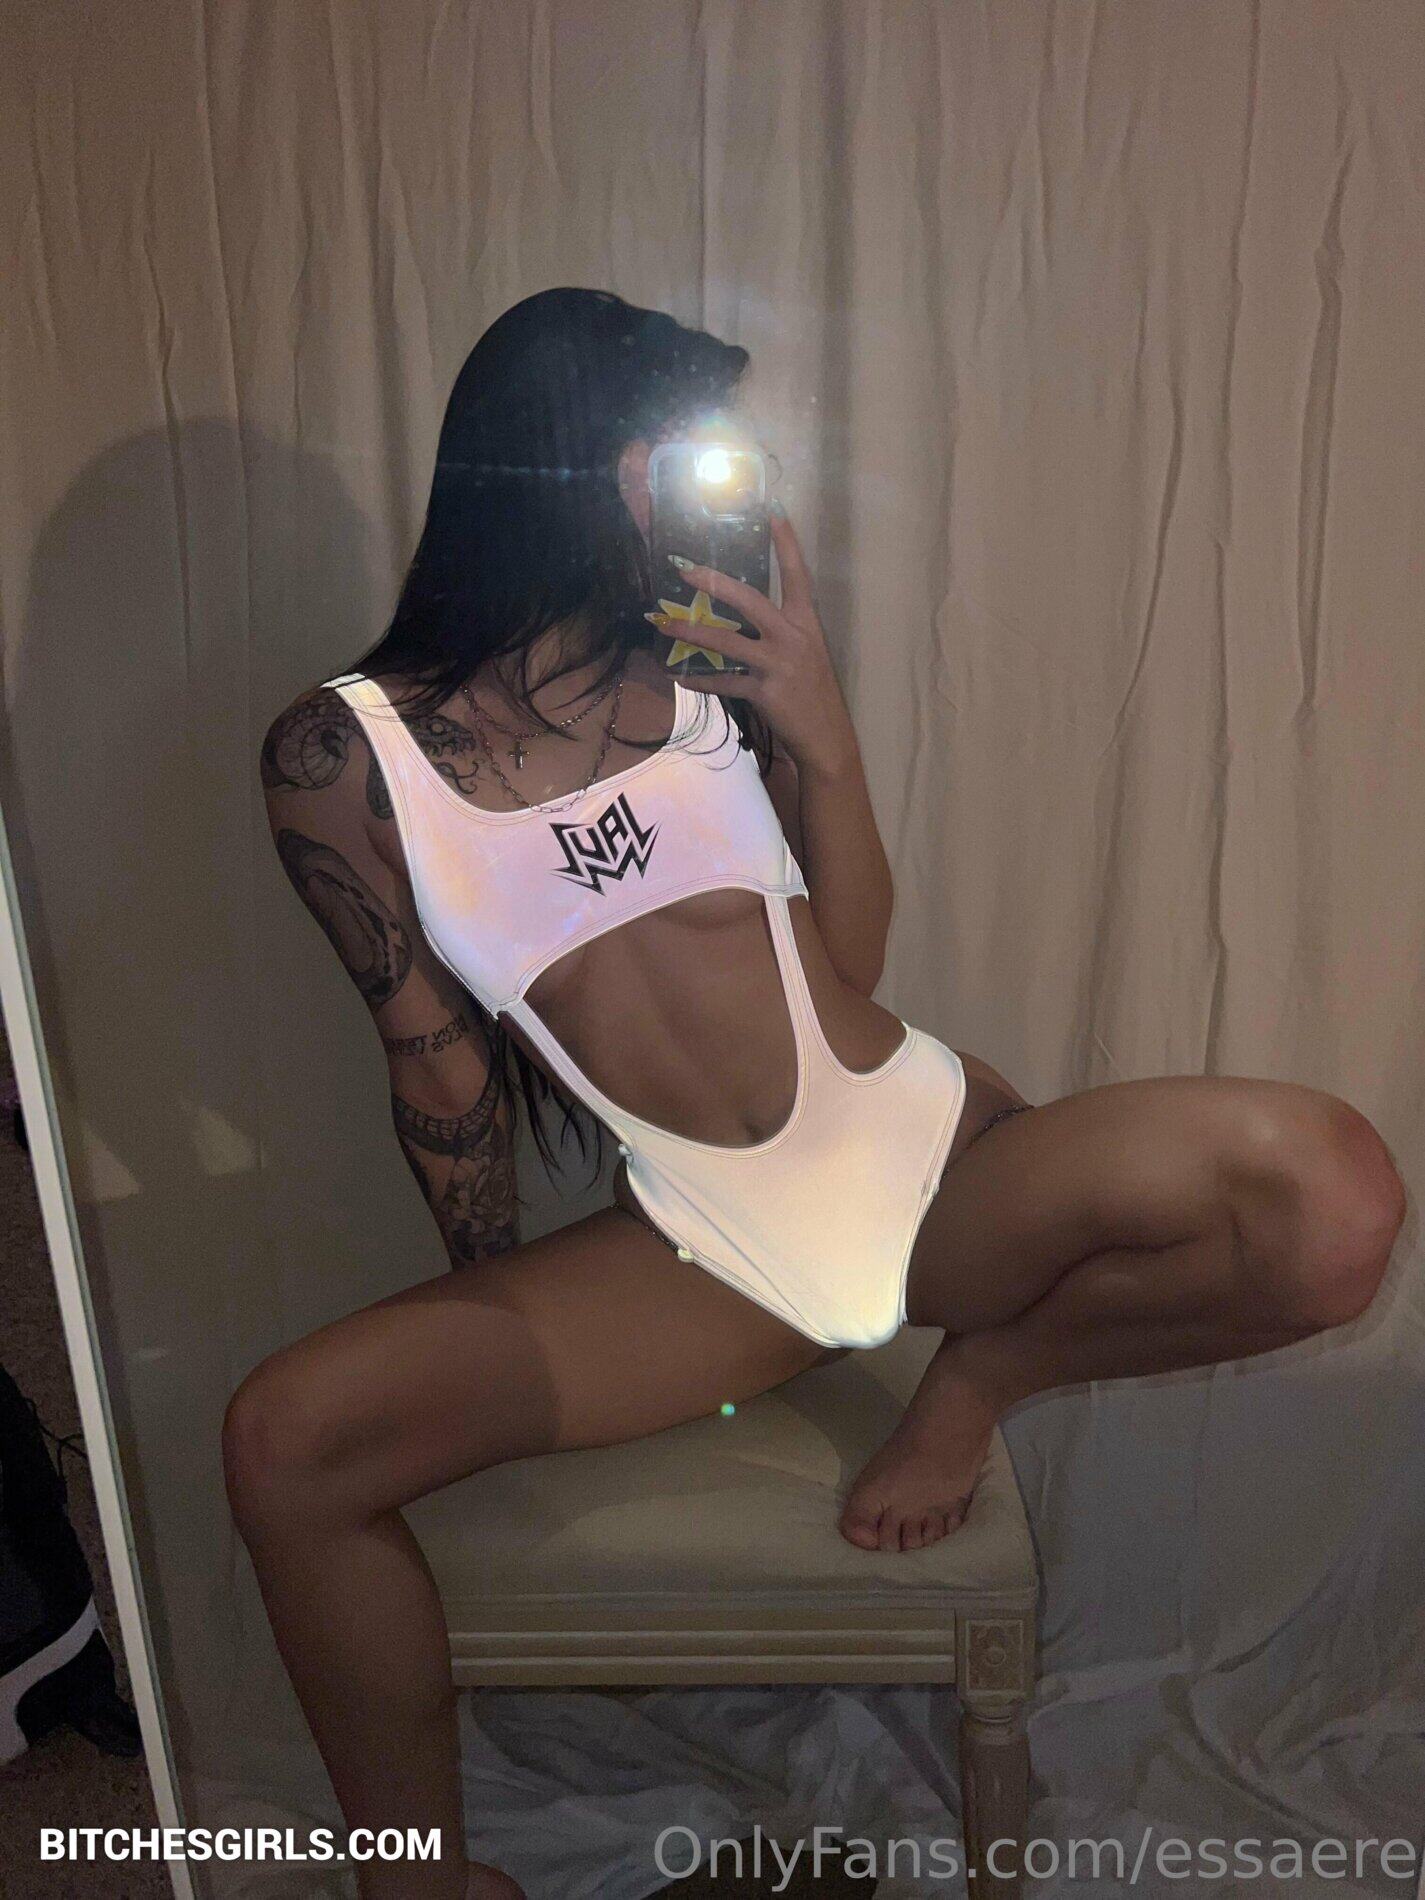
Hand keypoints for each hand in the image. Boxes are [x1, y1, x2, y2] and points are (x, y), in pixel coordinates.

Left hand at [648, 507, 856, 775]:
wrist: (827, 738)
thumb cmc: (814, 694)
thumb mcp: (806, 656)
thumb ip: (778, 635)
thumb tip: (741, 621)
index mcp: (806, 624)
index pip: (798, 575)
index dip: (786, 543)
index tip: (772, 510)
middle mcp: (793, 638)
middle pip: (750, 600)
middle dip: (714, 583)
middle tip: (684, 569)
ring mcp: (778, 665)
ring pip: (726, 642)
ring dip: (690, 632)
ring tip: (663, 623)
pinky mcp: (765, 692)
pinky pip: (723, 682)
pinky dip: (699, 680)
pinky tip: (679, 676)